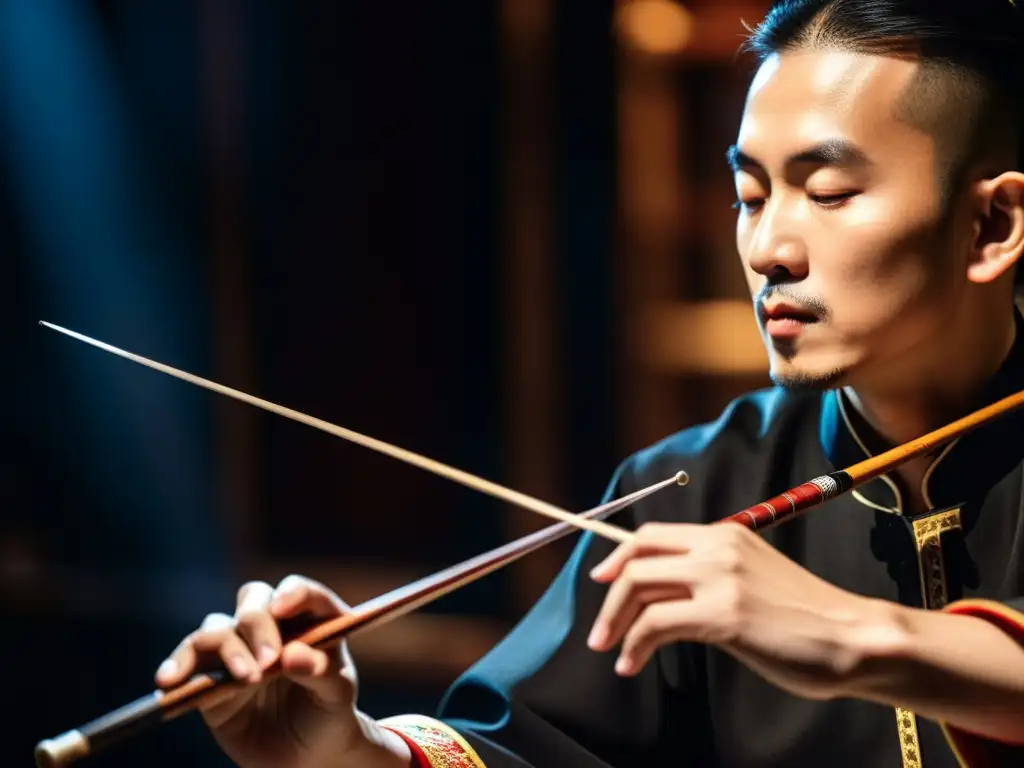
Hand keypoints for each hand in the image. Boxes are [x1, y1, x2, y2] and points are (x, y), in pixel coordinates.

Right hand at [155, 575, 401, 767]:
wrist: (306, 755)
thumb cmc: (329, 714)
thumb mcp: (338, 695)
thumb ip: (322, 672)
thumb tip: (292, 655)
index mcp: (310, 619)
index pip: (301, 592)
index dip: (293, 592)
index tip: (282, 607)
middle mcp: (271, 626)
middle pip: (253, 600)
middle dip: (256, 622)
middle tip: (269, 659)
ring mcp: (238, 648)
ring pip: (217, 627)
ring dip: (226, 648)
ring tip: (245, 679)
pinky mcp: (210, 677)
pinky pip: (189, 662)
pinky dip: (178, 665)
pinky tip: (169, 680)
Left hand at [586, 522, 898, 699]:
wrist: (853, 637)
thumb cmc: (806, 617)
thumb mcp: (753, 577)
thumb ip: (711, 575)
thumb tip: (665, 592)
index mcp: (725, 534)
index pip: (653, 534)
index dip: (618, 557)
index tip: (602, 581)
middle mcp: (718, 548)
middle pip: (637, 558)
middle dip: (608, 595)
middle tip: (599, 630)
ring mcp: (720, 579)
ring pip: (639, 587)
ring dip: (615, 622)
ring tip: (610, 650)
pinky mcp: (724, 614)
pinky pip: (656, 624)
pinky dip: (635, 645)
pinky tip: (633, 664)